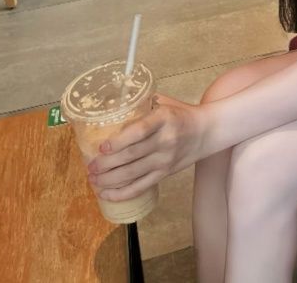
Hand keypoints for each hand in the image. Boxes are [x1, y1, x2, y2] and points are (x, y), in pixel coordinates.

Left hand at [87, 94, 203, 201]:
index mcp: (164, 119)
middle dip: (106, 164)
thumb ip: (144, 104)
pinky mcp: (165, 174)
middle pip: (131, 156)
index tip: (102, 147)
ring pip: (133, 174)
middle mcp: (165, 140)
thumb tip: (116, 106)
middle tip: (89, 167)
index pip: (139, 131)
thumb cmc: (182, 114)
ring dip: (109, 179)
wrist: (207, 131)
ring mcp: (165, 160)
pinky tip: (107, 193)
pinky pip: (141, 187)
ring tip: (93, 180)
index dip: (118, 141)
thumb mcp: (166, 103)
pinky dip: (122, 192)